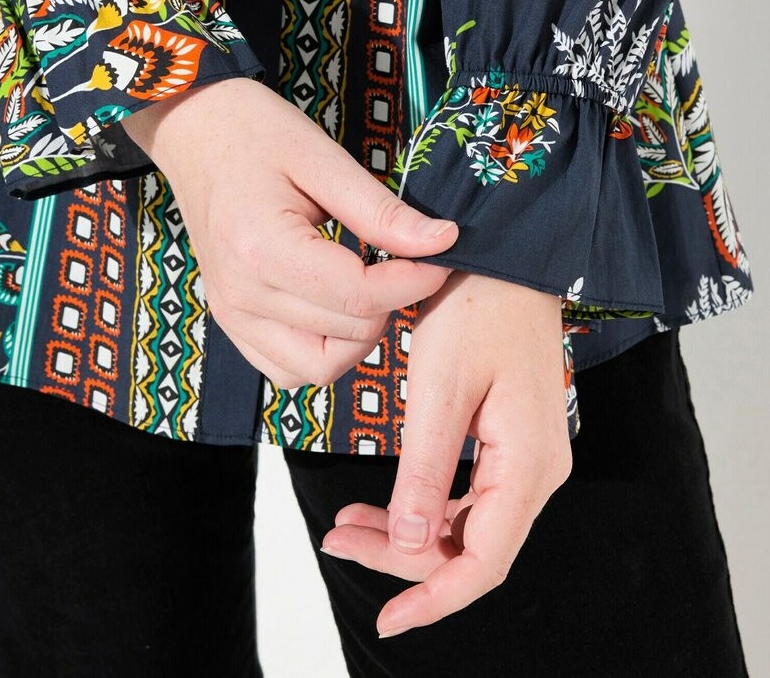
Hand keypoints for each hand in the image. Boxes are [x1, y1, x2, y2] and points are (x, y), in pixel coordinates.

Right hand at [120, 76, 459, 388]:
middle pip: (347, 334)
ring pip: (319, 368)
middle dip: (391, 302)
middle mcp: (241, 294)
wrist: (196, 129)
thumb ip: (380, 210)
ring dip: (358, 335)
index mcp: (262, 248)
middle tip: (403, 259)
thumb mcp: (323, 158)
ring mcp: (231, 314)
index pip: (359, 296)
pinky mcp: (230, 320)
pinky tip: (334, 304)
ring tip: (367, 283)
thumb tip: (442, 242)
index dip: (414, 280)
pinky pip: (288, 369)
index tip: (440, 255)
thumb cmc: (255, 132)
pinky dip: (322, 349)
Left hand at [320, 270, 570, 636]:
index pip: (484, 563)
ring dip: (408, 533)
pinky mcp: (509, 441)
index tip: (388, 621)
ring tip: (345, 526)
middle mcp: (536, 472)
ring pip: (466, 525)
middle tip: (337, 542)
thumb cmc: (478, 306)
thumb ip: (427, 470)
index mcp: (528, 465)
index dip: (434, 598)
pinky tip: (382, 503)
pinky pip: (468, 495)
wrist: (506, 254)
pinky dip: (423, 504)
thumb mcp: (441, 387)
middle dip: (404, 560)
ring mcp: (525, 458)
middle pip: (471, 550)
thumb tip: (412, 545)